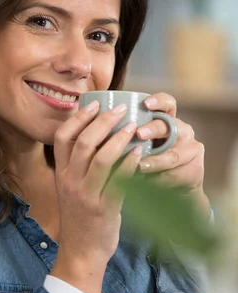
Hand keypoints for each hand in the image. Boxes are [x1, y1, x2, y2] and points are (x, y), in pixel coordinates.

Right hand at [50, 101, 142, 292]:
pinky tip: (140, 153)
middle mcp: (70, 182)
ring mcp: (86, 195)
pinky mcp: (104, 208)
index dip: (78, 117)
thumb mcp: (69, 189)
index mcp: (61, 174)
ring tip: (134, 127)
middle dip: (103, 121)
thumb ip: (76, 166)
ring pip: (101, 158)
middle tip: (121, 109)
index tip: (94, 103)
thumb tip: (94, 136)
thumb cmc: (79, 218)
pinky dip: (130, 164)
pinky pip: (119, 181)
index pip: (62, 137)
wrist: (80, 252)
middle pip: (83, 142)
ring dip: (120, 138)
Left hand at [136, 92, 211, 218]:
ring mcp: (190, 149)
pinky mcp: (194, 169)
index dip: (159, 101)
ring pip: (173, 154)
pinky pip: (175, 174)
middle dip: (153, 129)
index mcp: (167, 121)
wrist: (171, 191)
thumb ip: (125, 138)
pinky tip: (148, 183)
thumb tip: (97, 131)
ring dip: (155, 160)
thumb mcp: (136, 148)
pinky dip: (159, 179)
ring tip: (140, 166)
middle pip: (168, 126)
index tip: (145, 103)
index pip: (167, 104)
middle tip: (139, 133)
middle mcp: (181, 131)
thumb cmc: (147, 164)